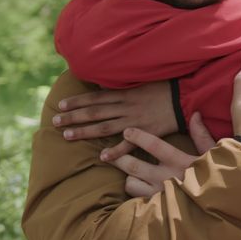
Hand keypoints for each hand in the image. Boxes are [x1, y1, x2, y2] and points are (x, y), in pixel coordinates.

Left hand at [54, 81, 176, 140]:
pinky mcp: (146, 132)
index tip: (60, 105)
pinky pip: (129, 144)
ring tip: (66, 136)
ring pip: (104, 127)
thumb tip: (103, 84)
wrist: (186, 97)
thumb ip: (123, 85)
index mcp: (125, 94)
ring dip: (84, 132)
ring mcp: (134, 121)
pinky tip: (101, 158)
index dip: (77, 102)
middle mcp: (126, 107)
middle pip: (94, 113)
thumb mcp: (142, 81)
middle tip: (54, 121)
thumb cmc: (165, 87)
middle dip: (73, 117)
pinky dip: (115, 151)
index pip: (95, 98)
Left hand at [104, 112, 215, 197]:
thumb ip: (202, 135)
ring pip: (132, 183)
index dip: (138, 137)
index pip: (155, 146)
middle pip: (134, 166)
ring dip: (129, 177)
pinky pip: (136, 198)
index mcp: (180, 162)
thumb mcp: (213, 155)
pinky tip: (139, 188)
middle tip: (109, 154)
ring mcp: (160, 194)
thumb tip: (196, 114)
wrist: (219, 204)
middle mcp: (167, 178)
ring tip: (130, 173)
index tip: (127, 131)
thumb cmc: (216, 177)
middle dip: (119, 158)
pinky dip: (136, 191)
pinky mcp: (156, 207)